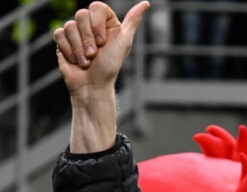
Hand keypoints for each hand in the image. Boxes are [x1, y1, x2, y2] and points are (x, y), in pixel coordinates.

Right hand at [53, 1, 149, 152]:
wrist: (93, 86)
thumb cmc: (110, 66)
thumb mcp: (124, 42)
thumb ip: (132, 21)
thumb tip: (146, 3)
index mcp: (107, 24)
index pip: (97, 7)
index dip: (97, 24)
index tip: (103, 42)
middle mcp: (91, 26)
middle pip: (81, 15)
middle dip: (88, 39)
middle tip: (94, 55)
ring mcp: (76, 33)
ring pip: (69, 26)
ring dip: (79, 48)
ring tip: (86, 62)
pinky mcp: (63, 41)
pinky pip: (59, 34)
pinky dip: (68, 50)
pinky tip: (76, 61)